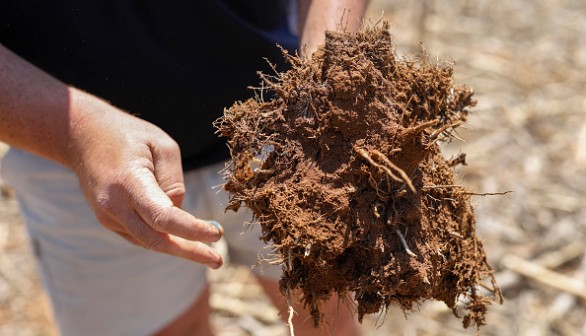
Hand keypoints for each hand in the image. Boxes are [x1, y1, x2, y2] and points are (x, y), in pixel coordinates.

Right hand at [68, 90, 223, 267]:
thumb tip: (179, 212)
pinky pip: (141, 235)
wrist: (82, 135)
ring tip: (209, 254)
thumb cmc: (129, 136)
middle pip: (157, 240)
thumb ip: (174, 181)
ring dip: (179, 248)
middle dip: (190, 252)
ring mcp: (107, 216)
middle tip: (218, 260)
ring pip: (149, 241)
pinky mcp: (107, 220)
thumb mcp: (162, 146)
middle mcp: (114, 204)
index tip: (217, 235)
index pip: (164, 217)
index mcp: (128, 182)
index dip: (192, 231)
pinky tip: (184, 239)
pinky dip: (163, 239)